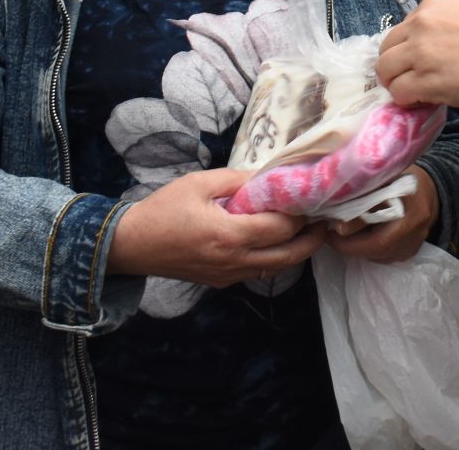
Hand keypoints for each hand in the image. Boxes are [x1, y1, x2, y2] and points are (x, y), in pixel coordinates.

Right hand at [107, 168, 327, 285]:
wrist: (131, 246)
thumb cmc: (163, 210)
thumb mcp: (198, 183)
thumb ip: (236, 180)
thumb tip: (267, 176)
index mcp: (229, 235)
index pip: (281, 228)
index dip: (302, 214)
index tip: (315, 198)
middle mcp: (234, 261)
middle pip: (288, 255)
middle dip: (312, 239)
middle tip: (327, 220)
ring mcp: (229, 275)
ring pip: (276, 268)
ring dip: (296, 251)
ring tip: (310, 230)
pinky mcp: (222, 282)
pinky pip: (258, 272)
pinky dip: (275, 258)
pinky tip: (279, 241)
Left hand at [324, 167, 438, 263]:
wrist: (429, 188)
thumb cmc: (403, 179)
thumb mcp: (384, 182)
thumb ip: (364, 201)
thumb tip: (339, 226)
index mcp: (412, 217)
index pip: (378, 242)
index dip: (351, 243)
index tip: (331, 235)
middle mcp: (416, 236)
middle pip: (377, 252)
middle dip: (351, 247)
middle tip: (333, 237)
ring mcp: (415, 246)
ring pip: (379, 257)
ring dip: (359, 248)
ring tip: (345, 235)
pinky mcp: (411, 251)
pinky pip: (385, 256)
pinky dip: (370, 249)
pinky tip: (363, 236)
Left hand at [377, 0, 458, 115]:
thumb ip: (444, 28)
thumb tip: (433, 52)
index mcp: (434, 4)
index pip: (403, 28)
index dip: (409, 50)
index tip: (421, 63)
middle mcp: (421, 22)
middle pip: (386, 49)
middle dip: (396, 67)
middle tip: (412, 81)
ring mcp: (420, 51)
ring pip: (386, 71)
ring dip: (398, 85)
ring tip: (418, 94)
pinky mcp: (425, 79)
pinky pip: (399, 93)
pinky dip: (408, 101)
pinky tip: (426, 102)